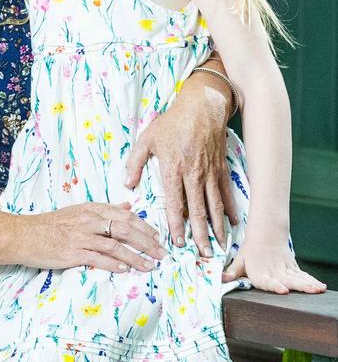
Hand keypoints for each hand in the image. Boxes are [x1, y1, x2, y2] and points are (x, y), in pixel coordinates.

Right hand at [26, 201, 166, 272]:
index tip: (157, 237)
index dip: (144, 226)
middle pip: (126, 229)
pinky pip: (98, 258)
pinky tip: (126, 269)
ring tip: (149, 266)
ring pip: (116, 245)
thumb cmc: (50, 225)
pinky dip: (114, 264)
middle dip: (147, 242)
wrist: (24, 235)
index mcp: (92, 208)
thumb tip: (129, 206)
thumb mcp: (78, 211)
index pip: (125, 215)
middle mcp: (89, 220)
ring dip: (136, 257)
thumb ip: (105, 210)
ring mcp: (81, 236)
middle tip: (161, 253)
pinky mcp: (73, 252)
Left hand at [125, 87, 235, 256]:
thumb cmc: (172, 122)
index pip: (175, 204)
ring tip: (218, 246)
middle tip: (203, 255)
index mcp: (173, 169)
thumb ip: (135, 162)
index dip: (177, 226)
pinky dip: (230, 209)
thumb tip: (128, 184)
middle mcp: (193, 175)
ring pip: (215, 206)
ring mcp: (210, 172)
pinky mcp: (221, 168)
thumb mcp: (147, 138)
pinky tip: (232, 223)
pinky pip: (226, 193)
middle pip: (198, 211)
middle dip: (200, 236)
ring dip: (217, 228)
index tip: (178, 244)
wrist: (202, 106)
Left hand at [223, 238, 326, 293]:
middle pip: (288, 280)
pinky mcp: (293, 268)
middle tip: (311, 291)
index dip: (275, 286)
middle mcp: (275, 272)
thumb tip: (220, 279)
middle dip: (300, 286)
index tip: (284, 290)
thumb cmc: (250, 251)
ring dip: (309, 284)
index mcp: (260, 273)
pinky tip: (321, 287)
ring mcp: (286, 270)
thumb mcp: (239, 260)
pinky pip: (303, 276)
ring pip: (299, 278)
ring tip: (319, 289)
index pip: (268, 281)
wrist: (266, 235)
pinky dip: (312, 281)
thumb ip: (232, 272)